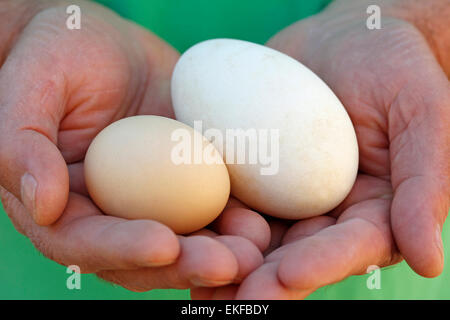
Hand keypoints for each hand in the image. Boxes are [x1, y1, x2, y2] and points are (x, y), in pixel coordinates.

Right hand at [0, 0, 268, 291]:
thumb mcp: (31, 87)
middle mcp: (109, 210)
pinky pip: (211, 205)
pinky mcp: (186, 180)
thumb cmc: (60, 56)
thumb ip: (22, 145)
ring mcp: (152, 199)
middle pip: (144, 254)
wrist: (107, 44)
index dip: (122, 248)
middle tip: (228, 264)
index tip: (163, 244)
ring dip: (220, 251)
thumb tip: (42, 205)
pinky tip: (263, 222)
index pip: (85, 241)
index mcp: (62, 201)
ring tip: (254, 251)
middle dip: (185, 263)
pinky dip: (236, 219)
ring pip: (185, 238)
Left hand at [192, 0, 449, 298]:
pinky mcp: (252, 174)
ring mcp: (284, 195)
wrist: (345, 38)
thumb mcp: (421, 113)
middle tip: (230, 297)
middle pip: (296, 255)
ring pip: (256, 237)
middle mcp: (325, 213)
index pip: (350, 246)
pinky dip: (207, 219)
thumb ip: (424, 184)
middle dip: (264, 278)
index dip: (321, 264)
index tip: (288, 276)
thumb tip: (430, 262)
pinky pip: (228, 197)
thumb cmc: (394, 67)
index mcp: (372, 210)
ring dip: (226, 261)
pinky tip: (179, 234)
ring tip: (193, 279)